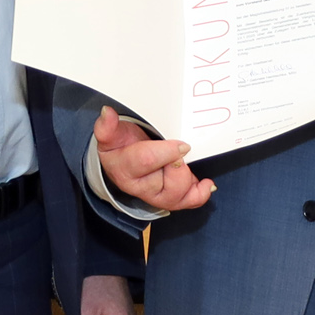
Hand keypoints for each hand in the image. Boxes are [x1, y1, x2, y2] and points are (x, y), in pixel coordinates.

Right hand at [95, 106, 211, 211]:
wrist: (122, 162)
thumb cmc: (119, 146)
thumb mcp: (110, 134)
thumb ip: (108, 125)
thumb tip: (108, 112)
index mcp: (125, 168)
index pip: (146, 161)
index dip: (167, 153)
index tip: (181, 144)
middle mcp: (141, 187)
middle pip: (167, 187)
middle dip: (179, 169)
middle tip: (182, 151)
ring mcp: (157, 195)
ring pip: (178, 197)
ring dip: (188, 181)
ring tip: (187, 164)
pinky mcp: (172, 197)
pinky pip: (188, 202)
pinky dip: (200, 194)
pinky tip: (207, 184)